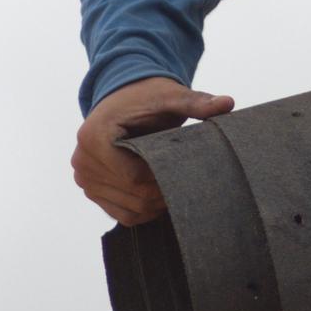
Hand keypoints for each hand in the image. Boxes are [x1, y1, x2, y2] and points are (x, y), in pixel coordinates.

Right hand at [72, 77, 234, 226]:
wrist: (125, 97)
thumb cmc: (147, 96)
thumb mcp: (171, 96)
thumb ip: (196, 102)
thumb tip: (227, 103)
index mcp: (94, 137)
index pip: (134, 177)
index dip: (164, 178)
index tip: (188, 168)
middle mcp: (82, 160)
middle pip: (133, 196)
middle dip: (164, 192)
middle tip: (189, 178)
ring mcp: (84, 178)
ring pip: (129, 210)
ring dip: (156, 204)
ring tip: (175, 181)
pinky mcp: (91, 189)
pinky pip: (122, 214)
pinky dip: (144, 209)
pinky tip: (161, 192)